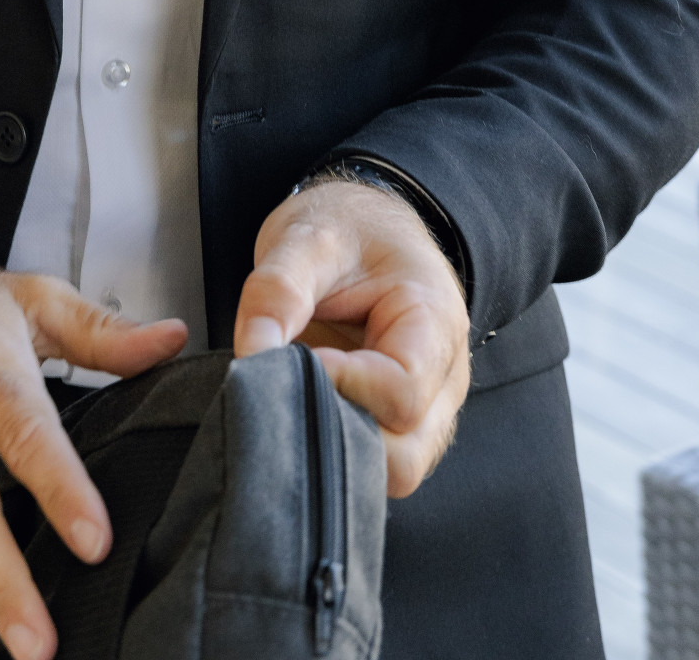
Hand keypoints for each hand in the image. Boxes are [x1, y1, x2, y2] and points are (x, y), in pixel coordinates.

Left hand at [234, 179, 469, 495]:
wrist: (368, 226)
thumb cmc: (348, 228)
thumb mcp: (306, 237)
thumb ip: (278, 291)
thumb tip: (253, 357)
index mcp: (434, 321)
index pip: (402, 392)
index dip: (342, 386)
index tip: (294, 359)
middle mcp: (445, 378)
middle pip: (404, 455)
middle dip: (338, 433)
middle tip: (286, 390)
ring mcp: (428, 411)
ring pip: (391, 472)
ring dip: (335, 447)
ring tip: (292, 398)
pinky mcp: (400, 427)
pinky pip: (374, 463)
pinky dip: (335, 449)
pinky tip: (302, 412)